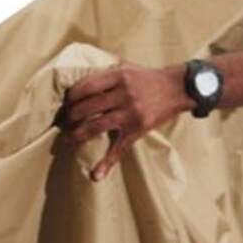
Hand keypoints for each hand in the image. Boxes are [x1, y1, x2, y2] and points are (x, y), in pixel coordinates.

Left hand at [55, 62, 188, 180]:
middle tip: (64, 121)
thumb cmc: (148, 78)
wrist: (178, 88)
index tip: (66, 102)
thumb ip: (105, 73)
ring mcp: (130, 113)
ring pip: (95, 126)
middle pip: (86, 108)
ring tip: (68, 139)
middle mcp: (123, 94)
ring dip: (77, 135)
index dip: (71, 97)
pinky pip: (119, 148)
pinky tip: (96, 175)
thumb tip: (80, 83)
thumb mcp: (126, 67)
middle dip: (70, 116)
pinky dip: (107, 163)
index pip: (85, 87)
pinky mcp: (137, 129)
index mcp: (118, 76)